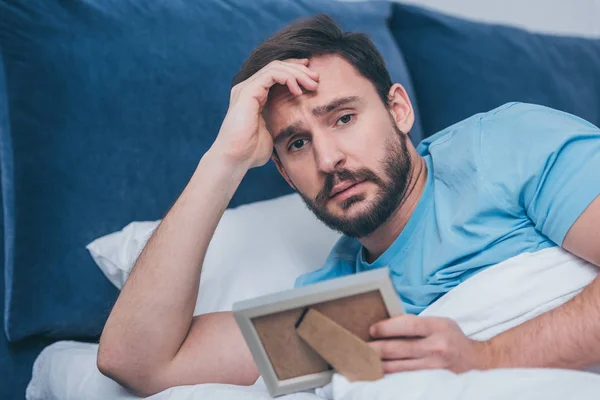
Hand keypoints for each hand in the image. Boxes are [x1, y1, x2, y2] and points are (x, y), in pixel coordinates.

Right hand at [211, 59, 318, 168]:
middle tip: (316, 78)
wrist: (235, 159)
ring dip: (297, 73)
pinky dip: (288, 78)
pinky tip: (297, 90)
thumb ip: (280, 123)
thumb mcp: (272, 133)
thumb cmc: (251, 152)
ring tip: (312, 84)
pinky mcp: (247, 91)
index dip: (295, 71)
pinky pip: (271, 74)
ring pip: (275, 67)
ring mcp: (246, 88)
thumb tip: (295, 126)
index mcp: (254, 96)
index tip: (313, 77)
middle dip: (299, 70)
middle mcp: (248, 88)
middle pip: (277, 66)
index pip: (276, 74)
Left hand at [368, 315, 494, 373]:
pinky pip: (406, 378)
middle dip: (376, 348)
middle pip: (399, 348)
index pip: (408, 324)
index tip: (372, 330)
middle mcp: (437, 347)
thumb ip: (417, 324)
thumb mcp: (440, 323)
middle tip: (359, 347)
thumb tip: (386, 324)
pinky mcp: (433, 381)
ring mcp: (435, 367)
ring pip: (400, 367)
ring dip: (379, 364)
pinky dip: (391, 375)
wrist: (478, 361)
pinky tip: (379, 373)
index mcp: (438, 327)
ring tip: (363, 360)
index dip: (387, 327)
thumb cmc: (453, 338)